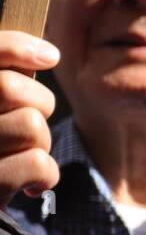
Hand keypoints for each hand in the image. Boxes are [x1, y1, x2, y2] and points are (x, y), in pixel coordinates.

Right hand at [0, 30, 60, 206]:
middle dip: (38, 104)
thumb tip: (49, 54)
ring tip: (21, 157)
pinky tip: (28, 185)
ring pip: (31, 125)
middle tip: (28, 126)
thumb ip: (5, 79)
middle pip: (11, 88)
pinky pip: (38, 163)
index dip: (20, 48)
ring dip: (41, 143)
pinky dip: (45, 176)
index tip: (51, 56)